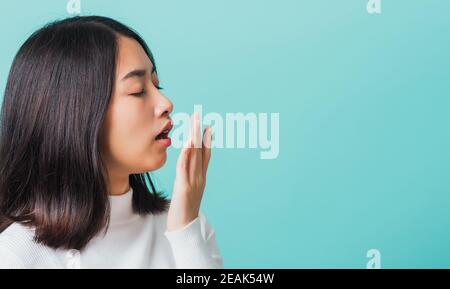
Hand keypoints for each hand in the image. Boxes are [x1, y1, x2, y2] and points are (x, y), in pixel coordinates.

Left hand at [167, 112, 211, 231]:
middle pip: (200, 151)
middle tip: (199, 115)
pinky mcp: (185, 188)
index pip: (205, 156)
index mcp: (200, 178)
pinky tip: (188, 143)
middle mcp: (200, 177)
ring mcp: (194, 182)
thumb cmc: (184, 211)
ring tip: (194, 123)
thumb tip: (188, 169)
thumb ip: (189, 179)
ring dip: (194, 138)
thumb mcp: (189, 192)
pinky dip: (187, 154)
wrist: (185, 229)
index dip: (206, 140)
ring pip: (195, 156)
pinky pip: (185, 168)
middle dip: (199, 132)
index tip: (207, 125)